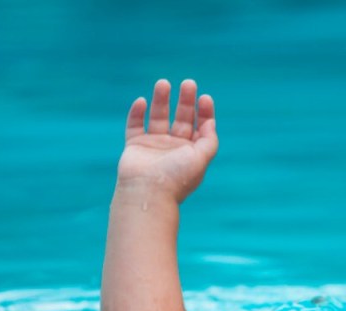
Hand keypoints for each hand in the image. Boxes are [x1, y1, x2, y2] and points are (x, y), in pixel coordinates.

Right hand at [117, 79, 217, 203]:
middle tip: (188, 83)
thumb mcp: (201, 158)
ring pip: (158, 117)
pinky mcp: (135, 146)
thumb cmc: (176, 177)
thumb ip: (209, 140)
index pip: (200, 127)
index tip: (204, 97)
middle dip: (185, 101)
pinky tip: (142, 101)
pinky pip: (134, 125)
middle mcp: (173, 148)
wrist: (148, 192)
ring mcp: (153, 146)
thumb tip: (210, 122)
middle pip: (181, 118)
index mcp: (191, 152)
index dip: (204, 112)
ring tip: (164, 83)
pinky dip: (137, 112)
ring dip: (161, 100)